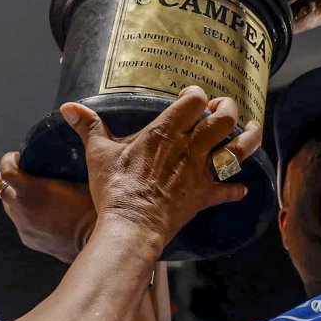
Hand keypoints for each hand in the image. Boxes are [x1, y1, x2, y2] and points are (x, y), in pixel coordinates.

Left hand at [0, 152, 96, 262]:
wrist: (96, 237)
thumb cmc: (91, 205)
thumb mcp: (77, 178)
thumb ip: (61, 168)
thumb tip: (61, 158)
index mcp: (30, 190)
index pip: (5, 170)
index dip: (9, 160)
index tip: (19, 157)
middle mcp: (21, 209)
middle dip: (10, 178)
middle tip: (27, 174)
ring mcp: (23, 226)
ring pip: (9, 206)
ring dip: (17, 197)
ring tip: (37, 195)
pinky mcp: (29, 239)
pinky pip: (21, 223)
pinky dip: (26, 215)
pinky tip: (45, 214)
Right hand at [61, 87, 260, 246]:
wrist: (131, 226)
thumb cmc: (115, 188)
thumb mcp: (98, 153)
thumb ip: (89, 126)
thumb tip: (68, 107)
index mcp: (165, 132)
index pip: (195, 100)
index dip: (197, 95)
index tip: (193, 97)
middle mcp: (190, 148)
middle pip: (224, 118)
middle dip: (228, 109)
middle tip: (223, 109)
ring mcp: (201, 172)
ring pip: (239, 148)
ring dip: (250, 137)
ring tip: (252, 129)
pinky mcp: (204, 196)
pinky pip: (228, 190)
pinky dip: (236, 189)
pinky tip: (240, 189)